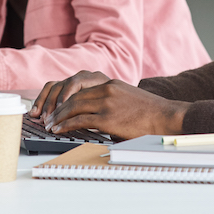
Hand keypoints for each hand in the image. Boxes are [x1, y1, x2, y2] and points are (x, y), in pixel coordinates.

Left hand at [37, 75, 189, 140]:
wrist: (166, 117)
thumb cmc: (150, 113)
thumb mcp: (128, 99)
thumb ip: (111, 102)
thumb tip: (95, 115)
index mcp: (110, 84)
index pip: (81, 90)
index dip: (66, 100)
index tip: (57, 108)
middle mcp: (106, 90)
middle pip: (74, 97)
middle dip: (58, 108)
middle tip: (48, 118)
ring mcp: (107, 104)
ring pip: (73, 107)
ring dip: (58, 117)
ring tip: (50, 125)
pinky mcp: (108, 118)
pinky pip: (80, 121)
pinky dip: (66, 125)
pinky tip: (59, 130)